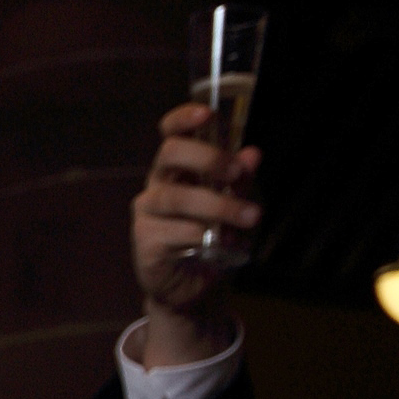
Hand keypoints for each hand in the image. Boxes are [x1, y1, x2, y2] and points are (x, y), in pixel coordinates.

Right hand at [132, 99, 258, 363]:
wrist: (196, 286)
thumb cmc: (215, 237)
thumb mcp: (237, 204)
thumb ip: (241, 181)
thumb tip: (253, 154)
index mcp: (179, 169)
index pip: (171, 134)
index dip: (183, 118)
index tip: (207, 113)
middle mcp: (158, 185)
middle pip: (169, 155)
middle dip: (206, 158)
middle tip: (236, 172)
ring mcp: (147, 214)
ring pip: (176, 197)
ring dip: (218, 205)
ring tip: (250, 216)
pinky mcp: (145, 243)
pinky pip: (173, 232)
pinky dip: (203, 235)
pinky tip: (222, 242)